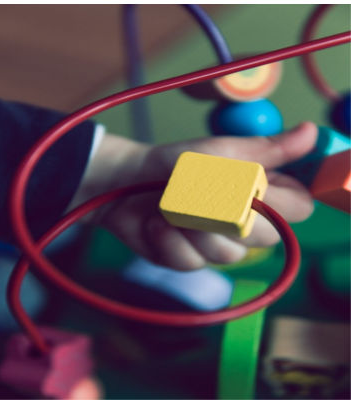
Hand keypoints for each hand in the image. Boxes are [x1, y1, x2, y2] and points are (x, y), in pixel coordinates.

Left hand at [73, 122, 316, 269]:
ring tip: (171, 205)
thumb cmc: (175, 162)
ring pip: (228, 254)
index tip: (253, 184)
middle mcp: (243, 223)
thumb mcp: (219, 151)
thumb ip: (264, 150)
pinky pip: (192, 262)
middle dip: (229, 212)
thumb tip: (311, 132)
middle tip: (200, 190)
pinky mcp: (189, 260)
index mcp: (258, 192)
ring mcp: (216, 245)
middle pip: (267, 237)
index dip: (282, 201)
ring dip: (194, 225)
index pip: (298, 209)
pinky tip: (156, 223)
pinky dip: (169, 240)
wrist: (127, 182)